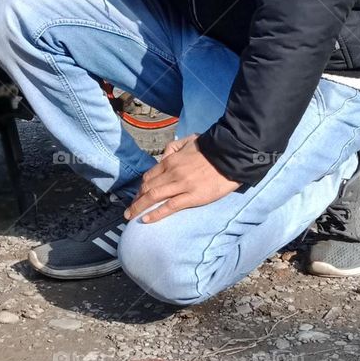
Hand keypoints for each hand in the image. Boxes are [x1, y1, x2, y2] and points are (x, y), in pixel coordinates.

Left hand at [123, 134, 240, 223]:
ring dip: (139, 208)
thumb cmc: (211, 149)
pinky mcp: (192, 196)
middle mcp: (172, 172)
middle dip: (135, 200)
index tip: (137, 196)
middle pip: (147, 188)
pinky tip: (145, 220)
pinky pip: (170, 206)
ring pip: (154, 197)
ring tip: (130, 217)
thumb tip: (164, 154)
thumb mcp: (189, 141)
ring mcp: (181, 185)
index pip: (149, 176)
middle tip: (129, 210)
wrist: (230, 155)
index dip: (140, 188)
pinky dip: (155, 214)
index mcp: (170, 160)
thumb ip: (174, 147)